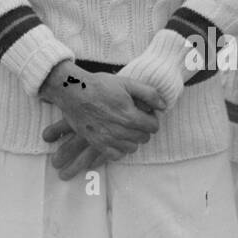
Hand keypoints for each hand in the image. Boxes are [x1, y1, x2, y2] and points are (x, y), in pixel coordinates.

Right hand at [42, 86, 159, 180]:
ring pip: (132, 147)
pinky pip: (116, 155)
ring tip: (124, 126)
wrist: (73, 91)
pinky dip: (119, 148)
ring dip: (132, 138)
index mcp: (130, 116)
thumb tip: (164, 106)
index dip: (151, 118)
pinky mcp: (97, 143)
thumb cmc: (100, 85)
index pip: (153, 127)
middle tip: (133, 117)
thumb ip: (149, 94)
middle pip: (144, 138)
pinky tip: (116, 136)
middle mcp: (120, 131)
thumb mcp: (127, 83)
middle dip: (142, 128)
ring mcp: (108, 139)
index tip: (144, 112)